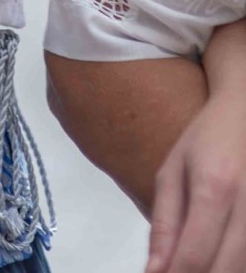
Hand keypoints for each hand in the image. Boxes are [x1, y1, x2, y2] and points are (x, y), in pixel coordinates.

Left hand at [146, 90, 245, 272]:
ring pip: (242, 268)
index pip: (195, 255)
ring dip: (217, 270)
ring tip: (193, 257)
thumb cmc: (205, 142)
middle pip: (225, 271)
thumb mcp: (172, 173)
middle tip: (176, 270)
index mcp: (215, 188)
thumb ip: (164, 225)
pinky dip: (235, 263)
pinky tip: (217, 254)